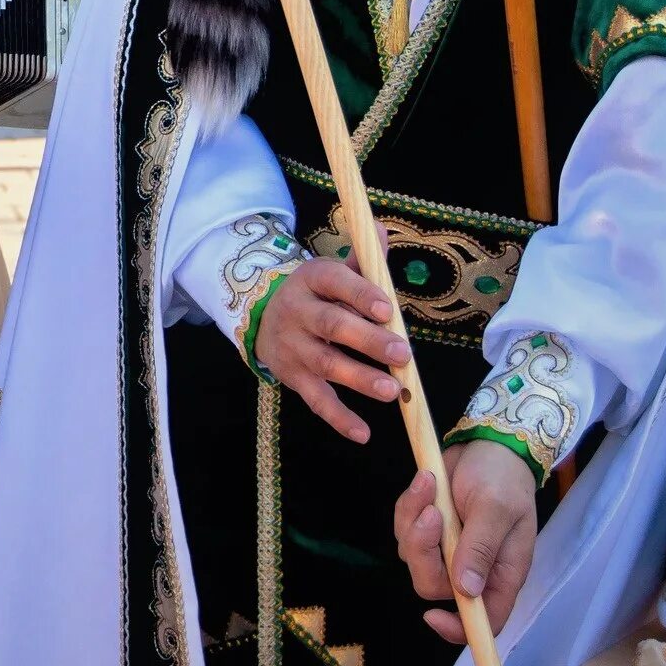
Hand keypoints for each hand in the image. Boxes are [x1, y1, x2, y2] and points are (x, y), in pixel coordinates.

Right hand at [252, 250, 409, 442]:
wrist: (263, 318)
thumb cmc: (317, 295)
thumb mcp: (332, 273)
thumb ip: (362, 260)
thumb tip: (384, 231)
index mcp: (312, 279)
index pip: (335, 282)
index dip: (360, 295)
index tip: (388, 308)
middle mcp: (297, 312)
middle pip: (332, 326)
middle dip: (368, 340)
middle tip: (402, 353)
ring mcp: (294, 348)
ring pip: (326, 364)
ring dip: (359, 378)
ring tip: (393, 390)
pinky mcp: (294, 378)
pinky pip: (316, 400)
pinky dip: (339, 418)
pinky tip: (363, 433)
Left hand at [395, 439, 538, 642]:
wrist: (489, 446)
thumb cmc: (503, 478)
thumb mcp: (496, 509)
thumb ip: (480, 548)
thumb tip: (466, 590)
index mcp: (500, 574)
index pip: (483, 621)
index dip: (458, 629)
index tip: (432, 616)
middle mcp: (472, 569)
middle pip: (433, 586)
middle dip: (424, 551)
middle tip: (432, 512)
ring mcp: (446, 550)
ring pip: (413, 557)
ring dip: (414, 521)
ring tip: (430, 485)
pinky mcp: (427, 529)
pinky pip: (404, 530)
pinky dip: (409, 506)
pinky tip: (425, 481)